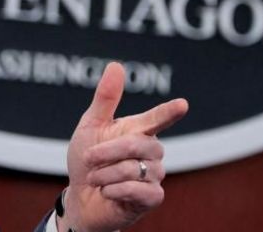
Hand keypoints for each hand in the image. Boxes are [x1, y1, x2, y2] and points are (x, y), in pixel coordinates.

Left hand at [60, 63, 188, 231]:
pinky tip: (107, 192)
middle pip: (138, 145)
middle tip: (89, 158)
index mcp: (138, 130)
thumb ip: (105, 99)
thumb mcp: (91, 127)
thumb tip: (116, 65)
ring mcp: (153, 175)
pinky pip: (139, 191)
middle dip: (108, 152)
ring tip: (97, 178)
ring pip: (135, 169)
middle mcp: (151, 151)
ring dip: (107, 174)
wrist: (80, 197)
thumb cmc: (87, 160)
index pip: (157, 118)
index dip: (168, 112)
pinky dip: (116, 190)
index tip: (182, 105)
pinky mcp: (152, 198)